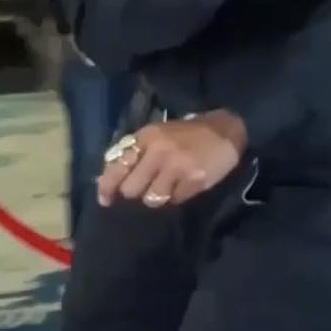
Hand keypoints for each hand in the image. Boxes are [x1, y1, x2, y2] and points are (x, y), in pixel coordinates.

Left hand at [97, 111, 246, 209]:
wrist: (225, 130)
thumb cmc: (187, 134)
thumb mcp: (158, 134)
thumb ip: (137, 152)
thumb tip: (112, 180)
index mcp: (146, 137)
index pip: (116, 165)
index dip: (107, 186)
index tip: (105, 200)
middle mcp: (158, 150)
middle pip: (131, 189)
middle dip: (137, 192)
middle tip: (148, 186)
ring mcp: (176, 166)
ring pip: (151, 198)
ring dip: (158, 196)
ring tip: (169, 185)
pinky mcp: (193, 179)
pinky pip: (175, 200)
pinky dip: (178, 196)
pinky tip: (186, 183)